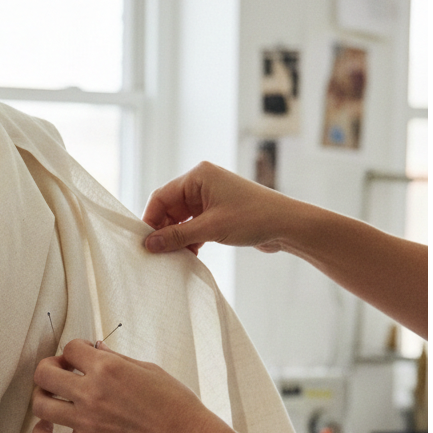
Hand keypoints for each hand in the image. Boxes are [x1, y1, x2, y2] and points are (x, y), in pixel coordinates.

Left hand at [31, 340, 219, 432]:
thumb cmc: (175, 404)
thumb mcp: (148, 369)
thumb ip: (116, 358)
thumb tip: (95, 348)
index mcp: (109, 368)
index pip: (70, 348)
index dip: (73, 350)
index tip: (81, 358)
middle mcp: (92, 392)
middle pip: (44, 373)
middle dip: (49, 368)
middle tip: (61, 373)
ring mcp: (87, 421)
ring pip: (40, 405)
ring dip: (41, 398)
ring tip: (53, 398)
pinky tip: (46, 428)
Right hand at [142, 161, 295, 255]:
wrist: (288, 225)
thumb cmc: (254, 218)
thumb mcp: (211, 229)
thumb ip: (177, 236)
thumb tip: (149, 244)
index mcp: (198, 176)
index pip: (161, 197)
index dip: (150, 220)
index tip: (145, 242)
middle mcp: (202, 183)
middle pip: (169, 209)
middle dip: (164, 231)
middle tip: (158, 253)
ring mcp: (210, 198)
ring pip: (181, 220)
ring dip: (177, 238)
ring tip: (175, 257)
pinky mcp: (217, 212)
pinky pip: (193, 226)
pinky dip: (189, 240)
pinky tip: (190, 255)